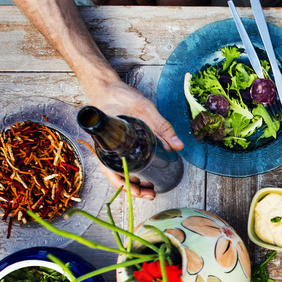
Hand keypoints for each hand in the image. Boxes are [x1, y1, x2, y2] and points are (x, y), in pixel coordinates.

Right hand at [83, 78, 182, 199]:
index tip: (137, 189)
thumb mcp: (145, 109)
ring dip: (131, 183)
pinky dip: (130, 173)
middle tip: (149, 194)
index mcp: (106, 141)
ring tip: (149, 190)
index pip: (109, 170)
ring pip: (116, 172)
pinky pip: (119, 165)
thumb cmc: (119, 96)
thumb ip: (162, 127)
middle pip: (113, 175)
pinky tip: (143, 178)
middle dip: (131, 188)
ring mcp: (108, 148)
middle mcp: (104, 148)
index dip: (123, 182)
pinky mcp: (114, 146)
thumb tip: (178, 146)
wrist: (104, 86)